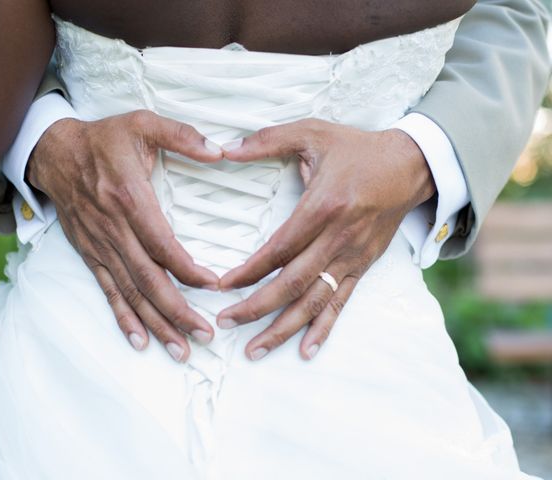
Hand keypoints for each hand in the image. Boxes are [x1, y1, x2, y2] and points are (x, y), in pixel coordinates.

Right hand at [27, 110, 222, 361]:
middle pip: (148, 279)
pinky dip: (124, 317)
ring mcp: (101, 246)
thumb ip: (182, 136)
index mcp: (131, 199)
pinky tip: (139, 340)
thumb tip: (220, 151)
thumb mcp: (143, 123)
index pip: (163, 245)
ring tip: (180, 349)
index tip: (214, 286)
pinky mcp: (91, 254)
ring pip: (131, 292)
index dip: (188, 269)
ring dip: (156, 323)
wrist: (55, 152)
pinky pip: (108, 290)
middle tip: (205, 335)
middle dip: (177, 311)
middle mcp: (114, 230)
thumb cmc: (105, 139)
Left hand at [216, 119, 434, 360]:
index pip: (278, 249)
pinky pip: (341, 302)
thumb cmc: (357, 149)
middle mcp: (338, 238)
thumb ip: (268, 139)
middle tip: (225, 323)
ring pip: (315, 301)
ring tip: (255, 349)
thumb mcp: (313, 132)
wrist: (410, 165)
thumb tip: (225, 149)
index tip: (221, 286)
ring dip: (284, 328)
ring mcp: (353, 257)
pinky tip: (306, 350)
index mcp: (323, 207)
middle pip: (293, 283)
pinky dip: (323, 328)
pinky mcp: (363, 266)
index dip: (248, 271)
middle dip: (256, 307)